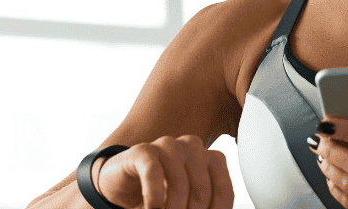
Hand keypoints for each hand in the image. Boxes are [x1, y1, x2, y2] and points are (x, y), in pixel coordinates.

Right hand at [95, 135, 234, 208]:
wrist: (122, 186)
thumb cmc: (162, 194)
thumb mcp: (187, 202)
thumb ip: (202, 207)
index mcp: (210, 159)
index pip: (224, 191)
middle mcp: (193, 147)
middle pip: (202, 189)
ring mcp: (168, 145)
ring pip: (179, 182)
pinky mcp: (143, 150)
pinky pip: (153, 172)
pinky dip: (154, 197)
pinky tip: (151, 208)